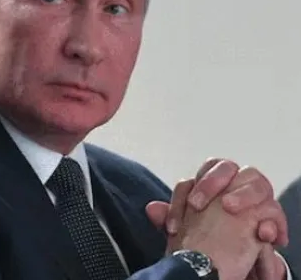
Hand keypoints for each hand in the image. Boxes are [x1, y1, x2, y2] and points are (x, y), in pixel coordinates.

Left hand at [145, 159, 287, 279]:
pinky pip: (274, 212)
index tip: (192, 206)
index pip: (204, 170)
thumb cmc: (204, 236)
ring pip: (256, 182)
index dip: (197, 186)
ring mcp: (255, 199)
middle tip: (206, 202)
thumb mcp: (185, 228)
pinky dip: (271, 222)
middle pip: (228, 167)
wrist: (221, 259)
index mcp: (212, 182)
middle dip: (215, 181)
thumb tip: (152, 209)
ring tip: (231, 207)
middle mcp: (234, 184)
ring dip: (244, 194)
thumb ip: (170, 216)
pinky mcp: (270, 218)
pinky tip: (260, 233)